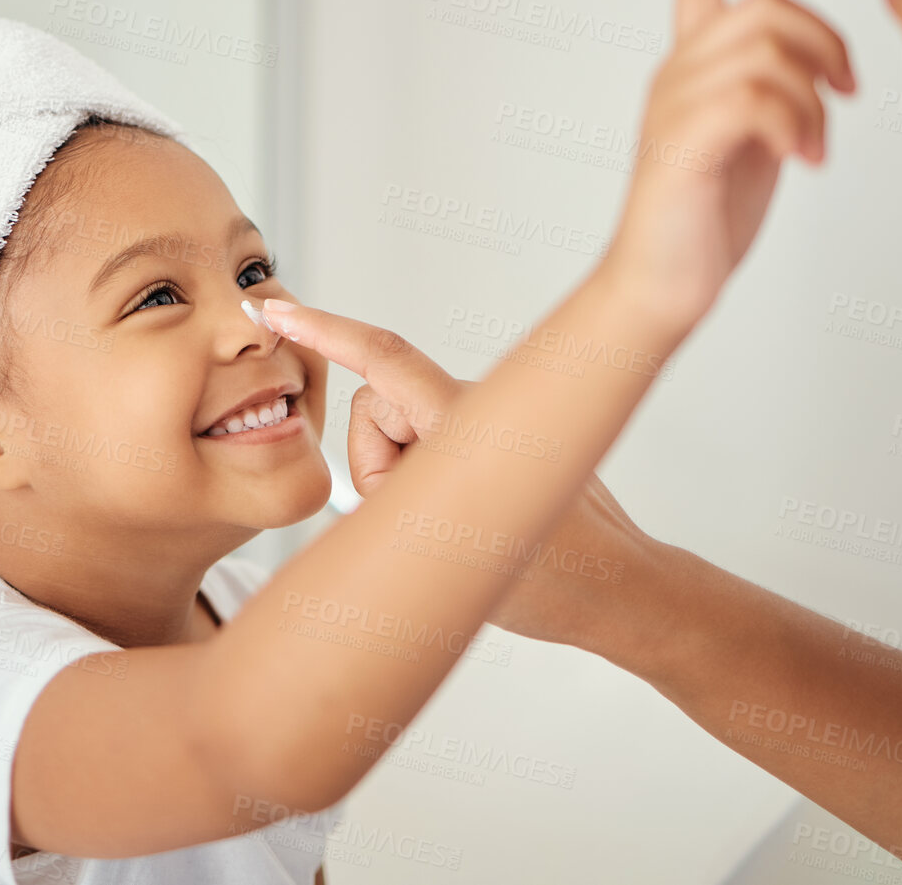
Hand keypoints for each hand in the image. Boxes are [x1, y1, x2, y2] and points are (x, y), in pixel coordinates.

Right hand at [259, 300, 655, 648]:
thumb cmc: (557, 582)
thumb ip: (391, 505)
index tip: (279, 312)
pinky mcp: (497, 435)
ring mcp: (489, 419)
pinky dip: (423, 476)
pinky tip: (461, 519)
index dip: (325, 331)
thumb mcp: (452, 556)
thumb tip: (355, 486)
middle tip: (420, 521)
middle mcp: (479, 407)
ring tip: (453, 526)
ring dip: (402, 478)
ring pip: (401, 432)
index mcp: (468, 422)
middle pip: (378, 409)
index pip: (385, 360)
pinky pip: (430, 442)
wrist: (622, 590)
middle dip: (374, 464)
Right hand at [601, 0, 854, 337]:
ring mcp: (675, 106)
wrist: (661, 285)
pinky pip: (755, 98)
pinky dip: (797, 125)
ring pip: (767, 51)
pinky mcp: (683, 142)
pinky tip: (803, 160)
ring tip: (817, 146)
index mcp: (689, 70)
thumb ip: (777, 98)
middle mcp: (676, 75)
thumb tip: (828, 77)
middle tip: (846, 95)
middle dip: (825, 42)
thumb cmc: (705, 221)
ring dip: (814, 97)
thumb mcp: (754, 144)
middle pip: (763, 6)